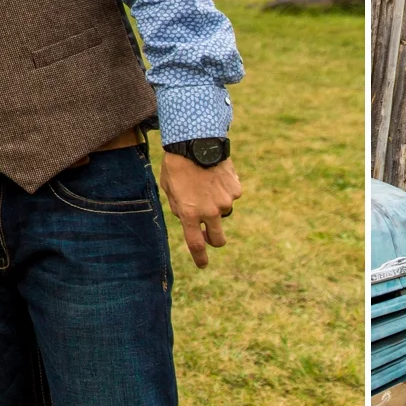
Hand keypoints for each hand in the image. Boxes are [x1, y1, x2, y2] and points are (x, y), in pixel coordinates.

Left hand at [159, 150, 242, 268]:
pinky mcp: (236, 189)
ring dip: (217, 206)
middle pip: (217, 238)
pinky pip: (231, 196)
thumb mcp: (170, 188)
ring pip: (224, 212)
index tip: (203, 264)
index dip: (200, 257)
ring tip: (207, 185)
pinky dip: (225, 190)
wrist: (197, 141)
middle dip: (214, 239)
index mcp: (188, 213)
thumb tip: (189, 217)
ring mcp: (225, 201)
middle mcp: (209, 211)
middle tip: (210, 234)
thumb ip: (179, 207)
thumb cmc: (177, 164)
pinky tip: (216, 175)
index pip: (195, 244)